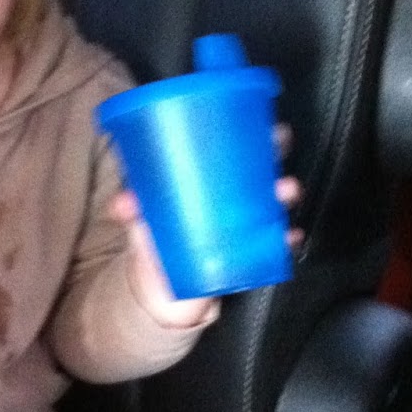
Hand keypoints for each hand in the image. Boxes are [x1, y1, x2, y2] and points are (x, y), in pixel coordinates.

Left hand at [107, 147, 303, 328]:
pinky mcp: (250, 254)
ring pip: (274, 201)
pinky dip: (285, 239)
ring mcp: (244, 225)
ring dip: (284, 192)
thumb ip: (131, 210)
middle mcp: (230, 199)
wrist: (161, 293)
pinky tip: (288, 235)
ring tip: (284, 190)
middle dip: (274, 153)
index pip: (230, 149)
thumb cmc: (154, 242)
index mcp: (205, 183)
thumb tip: (122, 204)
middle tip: (278, 146)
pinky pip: (276, 243)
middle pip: (259, 168)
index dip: (249, 131)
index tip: (260, 119)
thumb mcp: (140, 221)